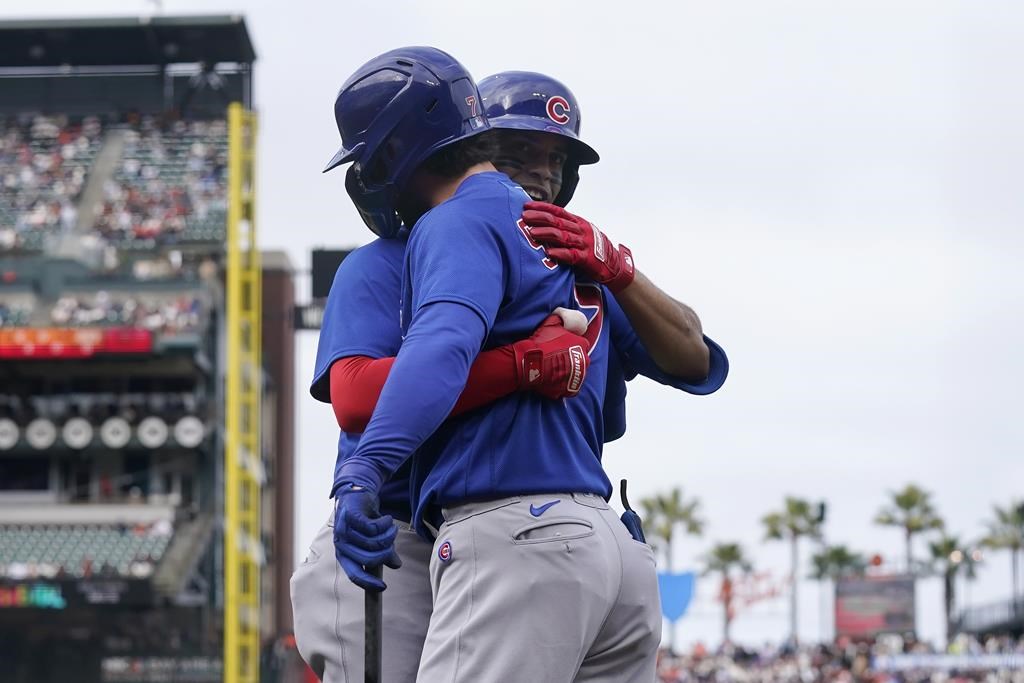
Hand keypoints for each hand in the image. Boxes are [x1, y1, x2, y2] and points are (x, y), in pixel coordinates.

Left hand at [332, 486, 401, 590]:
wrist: (356, 494)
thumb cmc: (364, 519)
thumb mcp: (373, 539)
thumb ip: (382, 552)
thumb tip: (396, 565)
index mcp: (344, 554)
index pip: (354, 574)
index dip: (368, 583)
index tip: (383, 587)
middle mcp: (341, 545)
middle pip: (368, 559)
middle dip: (386, 554)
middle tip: (393, 545)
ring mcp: (344, 530)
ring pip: (373, 543)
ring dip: (388, 536)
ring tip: (392, 529)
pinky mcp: (351, 516)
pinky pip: (373, 528)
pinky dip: (385, 524)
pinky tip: (388, 520)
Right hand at [511, 309, 590, 399]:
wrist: (531, 362)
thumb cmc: (541, 342)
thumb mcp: (551, 323)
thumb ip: (560, 319)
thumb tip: (563, 316)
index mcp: (582, 344)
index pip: (581, 344)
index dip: (572, 346)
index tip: (562, 347)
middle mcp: (584, 361)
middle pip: (581, 361)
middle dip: (573, 360)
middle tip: (558, 360)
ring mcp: (577, 377)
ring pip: (576, 375)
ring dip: (568, 373)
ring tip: (554, 371)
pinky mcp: (569, 390)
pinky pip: (568, 389)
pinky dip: (562, 386)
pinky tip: (552, 382)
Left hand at [521, 202, 635, 293]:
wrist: (614, 264)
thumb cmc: (593, 248)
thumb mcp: (581, 233)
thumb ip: (565, 228)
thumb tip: (542, 222)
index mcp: (578, 222)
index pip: (558, 211)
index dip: (542, 208)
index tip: (526, 206)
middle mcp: (581, 230)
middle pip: (558, 221)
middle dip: (540, 218)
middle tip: (524, 217)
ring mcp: (584, 244)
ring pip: (563, 236)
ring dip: (546, 234)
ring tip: (532, 233)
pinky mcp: (587, 259)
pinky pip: (572, 255)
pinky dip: (560, 253)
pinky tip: (550, 253)